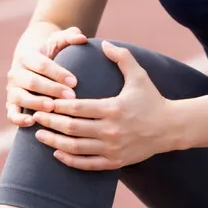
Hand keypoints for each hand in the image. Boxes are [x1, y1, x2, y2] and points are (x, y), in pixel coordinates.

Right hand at [6, 26, 87, 126]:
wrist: (31, 60)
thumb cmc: (50, 52)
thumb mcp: (58, 41)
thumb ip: (70, 37)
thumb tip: (82, 37)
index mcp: (27, 56)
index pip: (42, 65)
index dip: (58, 73)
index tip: (75, 82)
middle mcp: (16, 73)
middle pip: (32, 82)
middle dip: (52, 89)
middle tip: (71, 96)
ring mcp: (12, 89)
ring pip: (20, 97)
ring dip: (36, 103)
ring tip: (52, 107)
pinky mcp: (11, 104)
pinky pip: (11, 114)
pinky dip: (19, 119)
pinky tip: (32, 122)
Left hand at [31, 41, 173, 169]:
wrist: (171, 128)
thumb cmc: (152, 99)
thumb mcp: (139, 75)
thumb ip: (122, 57)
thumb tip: (103, 43)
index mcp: (114, 109)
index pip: (78, 108)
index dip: (58, 105)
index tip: (45, 100)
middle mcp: (111, 131)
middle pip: (72, 128)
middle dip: (50, 122)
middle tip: (35, 116)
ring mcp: (113, 149)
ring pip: (76, 148)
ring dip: (54, 142)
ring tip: (40, 134)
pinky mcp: (115, 162)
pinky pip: (87, 164)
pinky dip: (70, 160)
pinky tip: (57, 153)